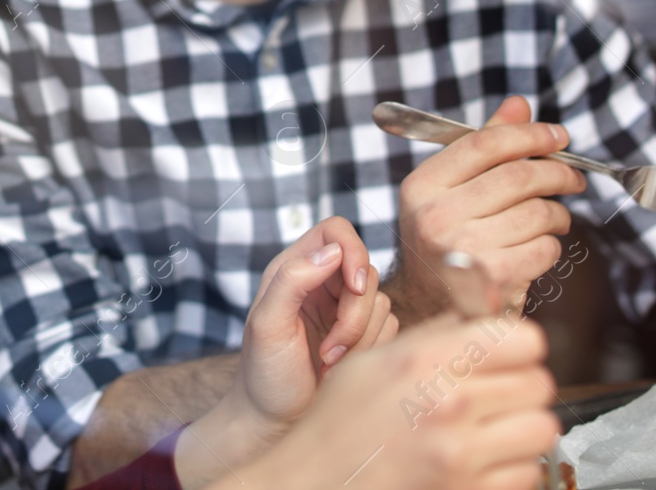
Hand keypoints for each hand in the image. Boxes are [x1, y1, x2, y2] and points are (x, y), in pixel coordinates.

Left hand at [174, 217, 393, 487]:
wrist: (275, 423)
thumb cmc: (265, 375)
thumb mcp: (268, 324)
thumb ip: (293, 280)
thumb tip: (332, 252)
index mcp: (294, 269)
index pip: (337, 232)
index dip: (354, 251)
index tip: (354, 286)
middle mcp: (322, 283)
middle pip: (367, 271)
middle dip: (354, 316)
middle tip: (330, 351)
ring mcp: (345, 310)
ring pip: (382, 303)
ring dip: (359, 340)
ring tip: (328, 363)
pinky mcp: (364, 336)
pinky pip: (390, 328)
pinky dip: (369, 351)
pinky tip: (341, 370)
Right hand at [230, 314, 559, 489]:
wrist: (316, 480)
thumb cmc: (339, 421)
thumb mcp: (376, 358)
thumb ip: (436, 333)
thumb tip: (481, 314)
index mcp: (426, 361)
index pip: (523, 339)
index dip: (519, 344)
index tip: (508, 352)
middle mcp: (450, 405)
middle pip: (540, 382)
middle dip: (523, 385)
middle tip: (500, 391)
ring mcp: (462, 455)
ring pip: (542, 429)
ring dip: (524, 427)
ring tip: (497, 427)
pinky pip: (527, 474)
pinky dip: (513, 467)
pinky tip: (484, 459)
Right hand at [391, 96, 585, 320]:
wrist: (428, 308)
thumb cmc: (446, 240)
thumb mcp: (449, 190)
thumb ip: (483, 146)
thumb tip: (519, 104)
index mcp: (422, 186)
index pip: (484, 143)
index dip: (529, 134)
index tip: (558, 137)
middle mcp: (436, 216)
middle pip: (518, 176)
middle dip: (558, 173)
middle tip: (573, 177)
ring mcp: (464, 250)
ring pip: (537, 212)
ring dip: (558, 214)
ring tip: (555, 218)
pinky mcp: (493, 280)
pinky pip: (544, 248)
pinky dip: (551, 246)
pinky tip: (539, 248)